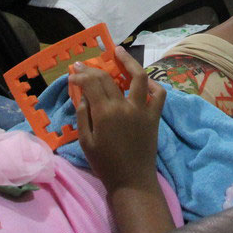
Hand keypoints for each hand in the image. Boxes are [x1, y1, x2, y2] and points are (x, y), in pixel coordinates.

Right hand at [75, 47, 164, 190]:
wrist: (131, 180)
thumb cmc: (104, 164)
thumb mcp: (86, 141)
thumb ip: (83, 115)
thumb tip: (82, 94)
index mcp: (105, 113)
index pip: (92, 83)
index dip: (81, 75)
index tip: (74, 72)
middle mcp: (125, 106)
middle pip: (109, 78)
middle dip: (95, 69)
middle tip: (86, 65)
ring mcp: (142, 109)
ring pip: (139, 77)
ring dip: (128, 62)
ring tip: (119, 51)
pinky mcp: (154, 116)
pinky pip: (159, 94)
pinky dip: (153, 84)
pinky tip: (144, 81)